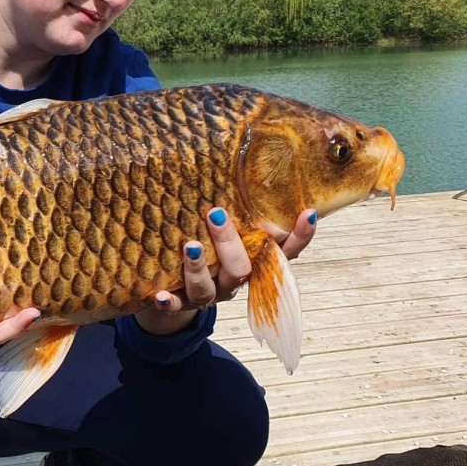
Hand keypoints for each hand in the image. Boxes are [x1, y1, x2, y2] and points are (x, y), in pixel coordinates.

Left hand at [134, 206, 316, 335]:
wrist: (178, 295)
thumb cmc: (211, 254)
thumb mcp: (228, 235)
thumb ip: (237, 211)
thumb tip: (234, 159)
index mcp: (252, 263)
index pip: (284, 253)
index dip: (299, 237)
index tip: (307, 213)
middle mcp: (234, 282)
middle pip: (241, 269)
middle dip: (230, 243)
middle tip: (215, 214)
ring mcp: (209, 295)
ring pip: (209, 288)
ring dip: (199, 268)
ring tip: (190, 247)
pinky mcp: (181, 304)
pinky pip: (176, 306)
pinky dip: (168, 302)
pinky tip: (158, 296)